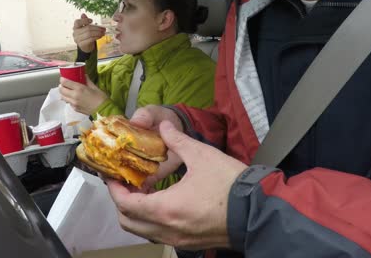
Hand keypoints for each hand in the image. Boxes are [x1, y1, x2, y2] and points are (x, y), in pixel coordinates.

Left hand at [59, 78, 106, 114]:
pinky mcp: (75, 109)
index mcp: (79, 88)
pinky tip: (74, 98)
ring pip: (63, 97)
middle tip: (64, 84)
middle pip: (61, 90)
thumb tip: (84, 75)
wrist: (103, 111)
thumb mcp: (94, 87)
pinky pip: (68, 103)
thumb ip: (87, 80)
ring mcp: (73, 104)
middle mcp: (74, 96)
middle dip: (61, 86)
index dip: (62, 79)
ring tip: (68, 91)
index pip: (65, 82)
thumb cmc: (100, 98)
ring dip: (63, 93)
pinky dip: (69, 99)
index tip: (63, 78)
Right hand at [72, 13, 106, 52]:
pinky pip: (90, 39)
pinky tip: (100, 36)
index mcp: (75, 27)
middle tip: (104, 29)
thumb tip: (83, 14)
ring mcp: (77, 39)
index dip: (85, 20)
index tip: (92, 20)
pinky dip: (96, 37)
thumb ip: (84, 21)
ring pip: (89, 34)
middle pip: (87, 28)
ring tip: (103, 32)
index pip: (77, 22)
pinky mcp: (81, 45)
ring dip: (98, 33)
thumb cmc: (86, 34)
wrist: (85, 46)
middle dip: (97, 28)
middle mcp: (75, 33)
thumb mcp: (85, 27)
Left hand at [107, 121, 247, 249]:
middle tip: (125, 182)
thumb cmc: (229, 184)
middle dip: (121, 201)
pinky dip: (151, 221)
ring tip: (142, 191)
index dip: (114, 188)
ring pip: (143, 232)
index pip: (125, 203)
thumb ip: (177, 140)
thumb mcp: (202, 155)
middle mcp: (167, 229)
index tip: (113, 175)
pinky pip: (158, 235)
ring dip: (136, 213)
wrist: (257, 211)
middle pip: (128, 222)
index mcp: (165, 209)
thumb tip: (162, 126)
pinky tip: (161, 202)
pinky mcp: (189, 243)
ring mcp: (178, 239)